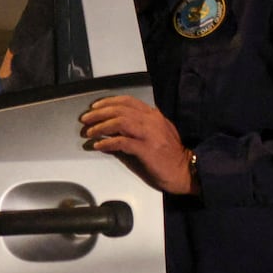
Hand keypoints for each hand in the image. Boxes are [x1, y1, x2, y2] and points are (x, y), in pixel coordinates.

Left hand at [79, 95, 197, 194]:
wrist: (186, 171)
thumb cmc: (170, 155)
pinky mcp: (147, 149)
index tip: (95, 106)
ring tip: (89, 132)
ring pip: (120, 122)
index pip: (128, 101)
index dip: (109, 102)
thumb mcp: (157, 133)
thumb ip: (139, 126)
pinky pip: (122, 142)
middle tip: (85, 119)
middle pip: (120, 110)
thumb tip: (114, 126)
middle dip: (99, 113)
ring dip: (101, 126)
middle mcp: (152, 121)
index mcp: (154, 115)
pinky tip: (98, 145)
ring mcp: (150, 134)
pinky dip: (107, 142)